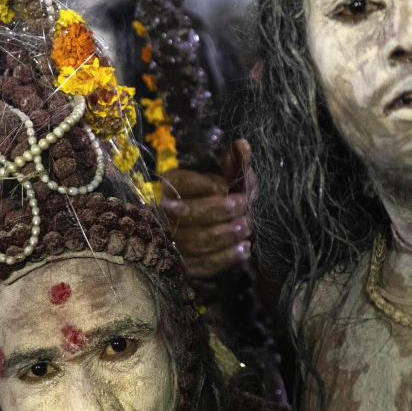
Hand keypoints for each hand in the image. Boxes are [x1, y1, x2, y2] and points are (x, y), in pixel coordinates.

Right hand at [160, 139, 254, 278]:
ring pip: (196, 240)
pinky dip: (226, 257)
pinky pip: (202, 264)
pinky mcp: (182, 264)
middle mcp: (165, 211)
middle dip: (221, 210)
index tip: (226, 186)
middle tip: (243, 207)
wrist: (213, 227)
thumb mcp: (229, 176)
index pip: (181, 182)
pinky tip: (244, 248)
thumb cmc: (220, 196)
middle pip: (188, 213)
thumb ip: (236, 162)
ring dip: (226, 234)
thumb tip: (241, 145)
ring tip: (246, 227)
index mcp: (171, 184)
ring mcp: (172, 239)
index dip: (205, 185)